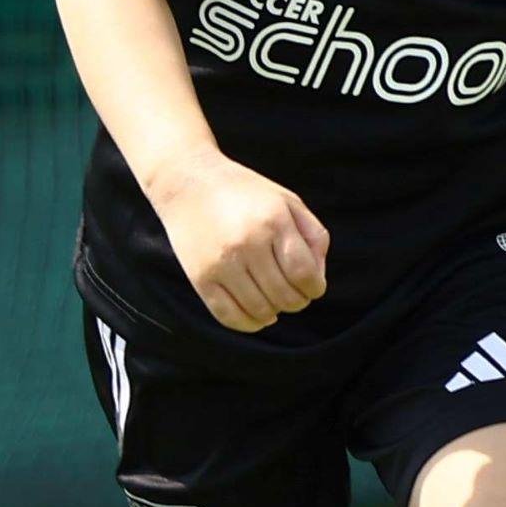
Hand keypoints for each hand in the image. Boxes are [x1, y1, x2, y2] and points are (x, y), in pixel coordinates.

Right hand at [149, 150, 331, 332]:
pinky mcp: (200, 278)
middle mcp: (248, 243)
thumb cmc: (246, 193)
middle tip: (293, 295)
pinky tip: (256, 314)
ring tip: (273, 300)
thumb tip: (318, 277)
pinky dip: (248, 324)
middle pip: (285, 296)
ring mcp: (222, 263)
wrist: (187, 182)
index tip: (312, 287)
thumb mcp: (287, 201)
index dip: (314, 289)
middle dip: (296, 302)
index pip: (305, 275)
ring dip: (274, 313)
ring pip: (260, 310)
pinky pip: (228, 316)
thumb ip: (314, 236)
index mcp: (274, 222)